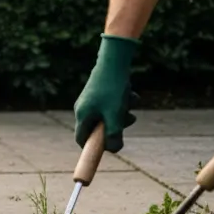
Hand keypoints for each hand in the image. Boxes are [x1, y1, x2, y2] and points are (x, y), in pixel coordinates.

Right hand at [73, 34, 140, 152]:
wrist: (114, 59)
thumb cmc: (112, 89)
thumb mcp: (115, 116)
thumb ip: (114, 136)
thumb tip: (114, 150)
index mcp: (83, 115)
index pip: (82, 140)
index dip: (92, 149)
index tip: (103, 153)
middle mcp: (83, 108)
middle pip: (98, 127)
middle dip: (116, 126)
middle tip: (128, 120)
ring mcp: (91, 99)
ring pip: (108, 115)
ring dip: (122, 113)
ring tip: (131, 104)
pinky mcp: (99, 91)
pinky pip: (111, 103)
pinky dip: (122, 102)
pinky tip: (130, 94)